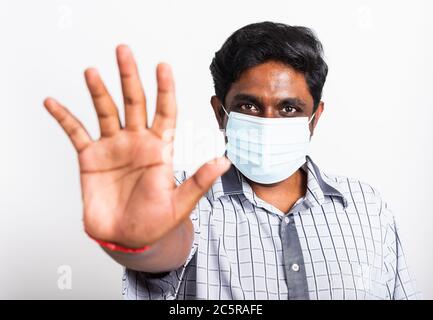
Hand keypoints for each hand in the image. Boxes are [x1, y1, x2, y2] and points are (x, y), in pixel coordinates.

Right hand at [44, 45, 229, 248]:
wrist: (127, 238)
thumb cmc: (156, 222)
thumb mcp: (180, 203)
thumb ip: (199, 181)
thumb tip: (224, 161)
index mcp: (160, 148)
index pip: (165, 112)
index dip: (165, 89)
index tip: (163, 66)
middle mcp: (137, 141)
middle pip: (134, 102)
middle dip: (130, 77)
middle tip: (124, 51)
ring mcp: (113, 147)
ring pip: (106, 111)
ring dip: (98, 91)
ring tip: (92, 72)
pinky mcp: (91, 158)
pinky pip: (75, 133)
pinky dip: (64, 117)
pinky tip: (52, 102)